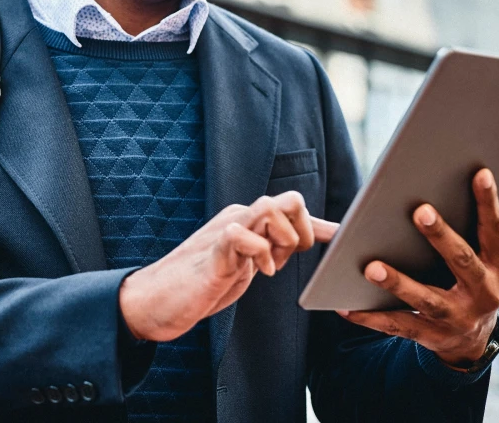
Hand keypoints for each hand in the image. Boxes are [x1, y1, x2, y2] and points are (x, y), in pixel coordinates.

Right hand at [120, 191, 338, 341]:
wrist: (159, 299)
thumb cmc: (205, 282)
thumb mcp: (249, 264)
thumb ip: (274, 248)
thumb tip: (306, 240)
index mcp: (250, 219)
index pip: (294, 208)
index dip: (321, 226)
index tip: (339, 241)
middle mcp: (240, 217)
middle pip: (290, 199)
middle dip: (303, 232)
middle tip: (289, 259)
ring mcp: (226, 230)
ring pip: (269, 207)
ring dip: (283, 239)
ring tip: (272, 266)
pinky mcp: (214, 250)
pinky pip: (241, 233)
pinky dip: (259, 254)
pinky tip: (258, 274)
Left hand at [337, 168, 498, 367]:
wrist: (472, 341)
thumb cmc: (477, 280)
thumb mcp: (494, 256)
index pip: (495, 230)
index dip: (489, 202)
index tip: (480, 173)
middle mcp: (484, 293)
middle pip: (462, 261)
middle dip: (441, 237)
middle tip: (419, 211)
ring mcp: (457, 317)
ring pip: (427, 299)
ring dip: (399, 283)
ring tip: (371, 267)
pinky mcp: (431, 336)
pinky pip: (399, 326)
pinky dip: (372, 318)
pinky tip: (347, 306)